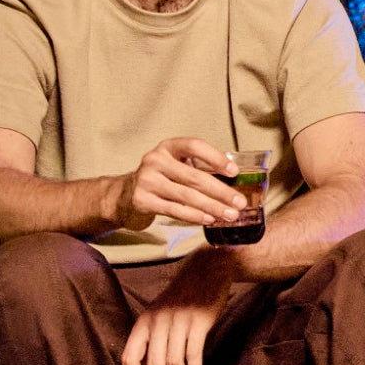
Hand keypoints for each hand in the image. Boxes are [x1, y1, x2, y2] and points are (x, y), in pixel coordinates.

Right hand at [110, 136, 253, 235]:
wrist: (124, 195)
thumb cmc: (161, 179)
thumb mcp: (176, 166)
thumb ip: (199, 168)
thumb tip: (235, 182)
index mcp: (168, 147)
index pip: (194, 146)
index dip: (215, 157)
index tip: (234, 172)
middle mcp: (155, 160)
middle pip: (194, 176)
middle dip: (221, 191)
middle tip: (240, 202)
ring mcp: (147, 180)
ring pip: (187, 196)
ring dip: (212, 207)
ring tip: (230, 215)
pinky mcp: (142, 200)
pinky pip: (175, 210)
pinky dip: (195, 215)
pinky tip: (209, 219)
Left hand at [118, 266, 236, 364]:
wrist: (208, 270)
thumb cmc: (184, 298)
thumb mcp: (160, 316)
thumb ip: (152, 341)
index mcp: (143, 323)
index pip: (130, 359)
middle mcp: (156, 323)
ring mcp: (177, 322)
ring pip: (172, 364)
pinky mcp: (197, 323)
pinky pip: (192, 356)